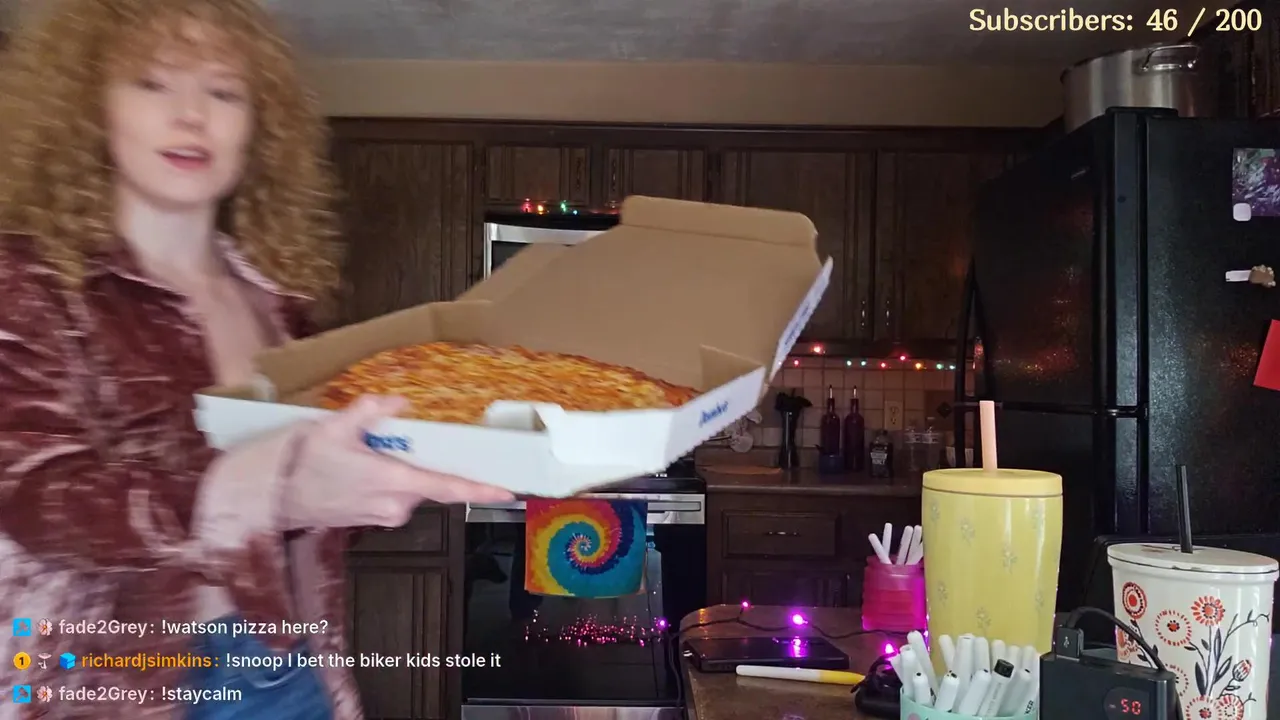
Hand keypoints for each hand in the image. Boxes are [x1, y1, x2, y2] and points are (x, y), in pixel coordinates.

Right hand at [277, 395, 513, 528]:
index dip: (479, 490)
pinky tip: (357, 467)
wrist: (268, 496)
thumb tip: (400, 402)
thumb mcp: (334, 425)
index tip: (506, 492)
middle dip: (418, 461)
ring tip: (362, 453)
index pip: (445, 488)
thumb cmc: (300, 460)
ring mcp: (380, 517)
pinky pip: (391, 497)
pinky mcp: (369, 521)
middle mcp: (392, 506)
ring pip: (408, 488)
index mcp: (392, 482)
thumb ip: (371, 410)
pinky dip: (386, 481)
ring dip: (398, 470)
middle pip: (426, 482)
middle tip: (389, 441)